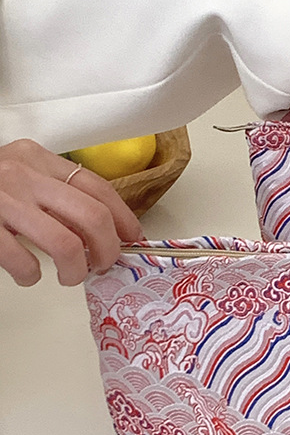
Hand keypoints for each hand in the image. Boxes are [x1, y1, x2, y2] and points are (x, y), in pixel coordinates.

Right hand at [0, 139, 143, 286]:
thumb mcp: (23, 175)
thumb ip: (57, 192)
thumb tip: (106, 229)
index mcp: (38, 158)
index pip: (98, 188)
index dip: (124, 219)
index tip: (132, 241)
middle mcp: (23, 174)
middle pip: (92, 217)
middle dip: (107, 250)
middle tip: (101, 265)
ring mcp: (3, 200)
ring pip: (65, 244)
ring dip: (75, 270)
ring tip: (69, 276)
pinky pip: (22, 262)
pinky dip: (31, 276)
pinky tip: (28, 274)